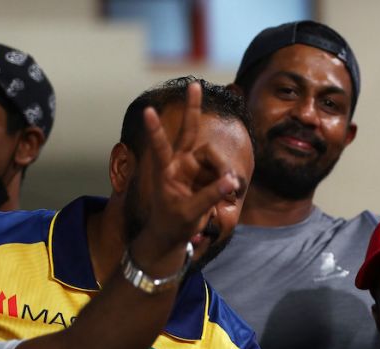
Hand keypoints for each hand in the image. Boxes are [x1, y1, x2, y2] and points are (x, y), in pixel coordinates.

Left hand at [131, 81, 240, 270]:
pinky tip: (231, 189)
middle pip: (188, 130)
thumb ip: (210, 196)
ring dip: (223, 165)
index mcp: (165, 171)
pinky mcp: (204, 174)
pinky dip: (228, 178)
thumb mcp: (190, 212)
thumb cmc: (174, 223)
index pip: (160, 147)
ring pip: (212, 153)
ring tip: (231, 185)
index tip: (148, 112)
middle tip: (195, 84)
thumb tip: (231, 181)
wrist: (172, 234)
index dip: (156, 130)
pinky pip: (221, 169)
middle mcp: (178, 162)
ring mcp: (191, 166)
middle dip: (192, 108)